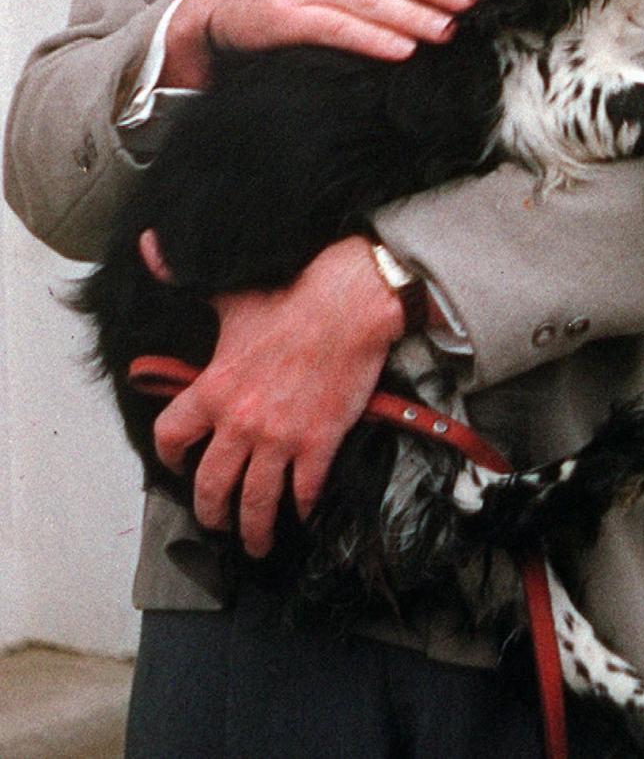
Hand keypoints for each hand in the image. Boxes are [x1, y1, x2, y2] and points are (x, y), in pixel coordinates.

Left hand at [142, 232, 402, 556]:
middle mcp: (240, 422)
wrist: (349, 304)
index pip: (171, 436)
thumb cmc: (292, 297)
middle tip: (216, 522)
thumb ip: (182, 276)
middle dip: (210, 513)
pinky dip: (302, 509)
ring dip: (253, 530)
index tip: (177, 465)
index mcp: (214, 389)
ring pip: (255, 504)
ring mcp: (279, 439)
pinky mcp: (318, 445)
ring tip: (256, 542)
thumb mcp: (228, 292)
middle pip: (210, 487)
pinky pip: (304, 493)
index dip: (169, 457)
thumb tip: (148, 247)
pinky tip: (302, 512)